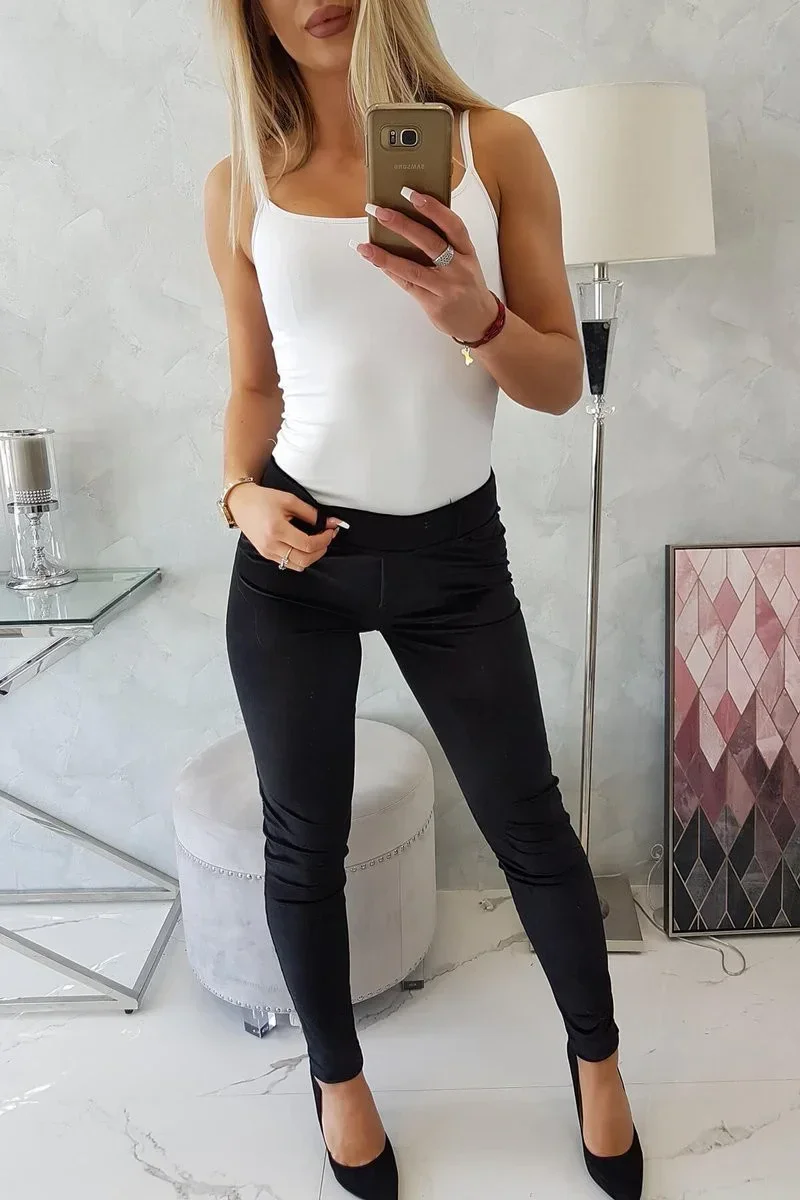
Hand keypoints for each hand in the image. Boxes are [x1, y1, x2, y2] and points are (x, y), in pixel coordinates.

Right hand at [229, 484, 341, 571]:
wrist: (240, 503)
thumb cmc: (262, 499)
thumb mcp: (289, 500)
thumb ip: (311, 513)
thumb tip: (330, 522)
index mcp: (276, 529)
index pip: (308, 544)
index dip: (324, 540)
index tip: (330, 531)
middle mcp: (271, 544)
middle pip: (304, 560)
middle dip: (321, 550)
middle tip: (326, 538)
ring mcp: (267, 552)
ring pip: (297, 566)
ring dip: (311, 556)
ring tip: (316, 542)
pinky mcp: (266, 554)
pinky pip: (288, 564)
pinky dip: (300, 558)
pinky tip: (303, 546)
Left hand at [356, 190, 497, 343]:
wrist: (481, 321)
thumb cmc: (468, 286)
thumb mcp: (465, 261)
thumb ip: (446, 244)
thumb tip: (412, 221)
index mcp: (467, 252)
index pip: (452, 225)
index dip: (433, 208)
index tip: (412, 194)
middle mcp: (459, 268)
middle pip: (429, 243)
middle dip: (402, 225)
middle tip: (380, 212)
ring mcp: (446, 288)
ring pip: (413, 268)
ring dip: (386, 255)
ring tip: (366, 245)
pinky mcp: (434, 305)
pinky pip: (408, 284)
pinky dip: (390, 271)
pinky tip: (375, 261)